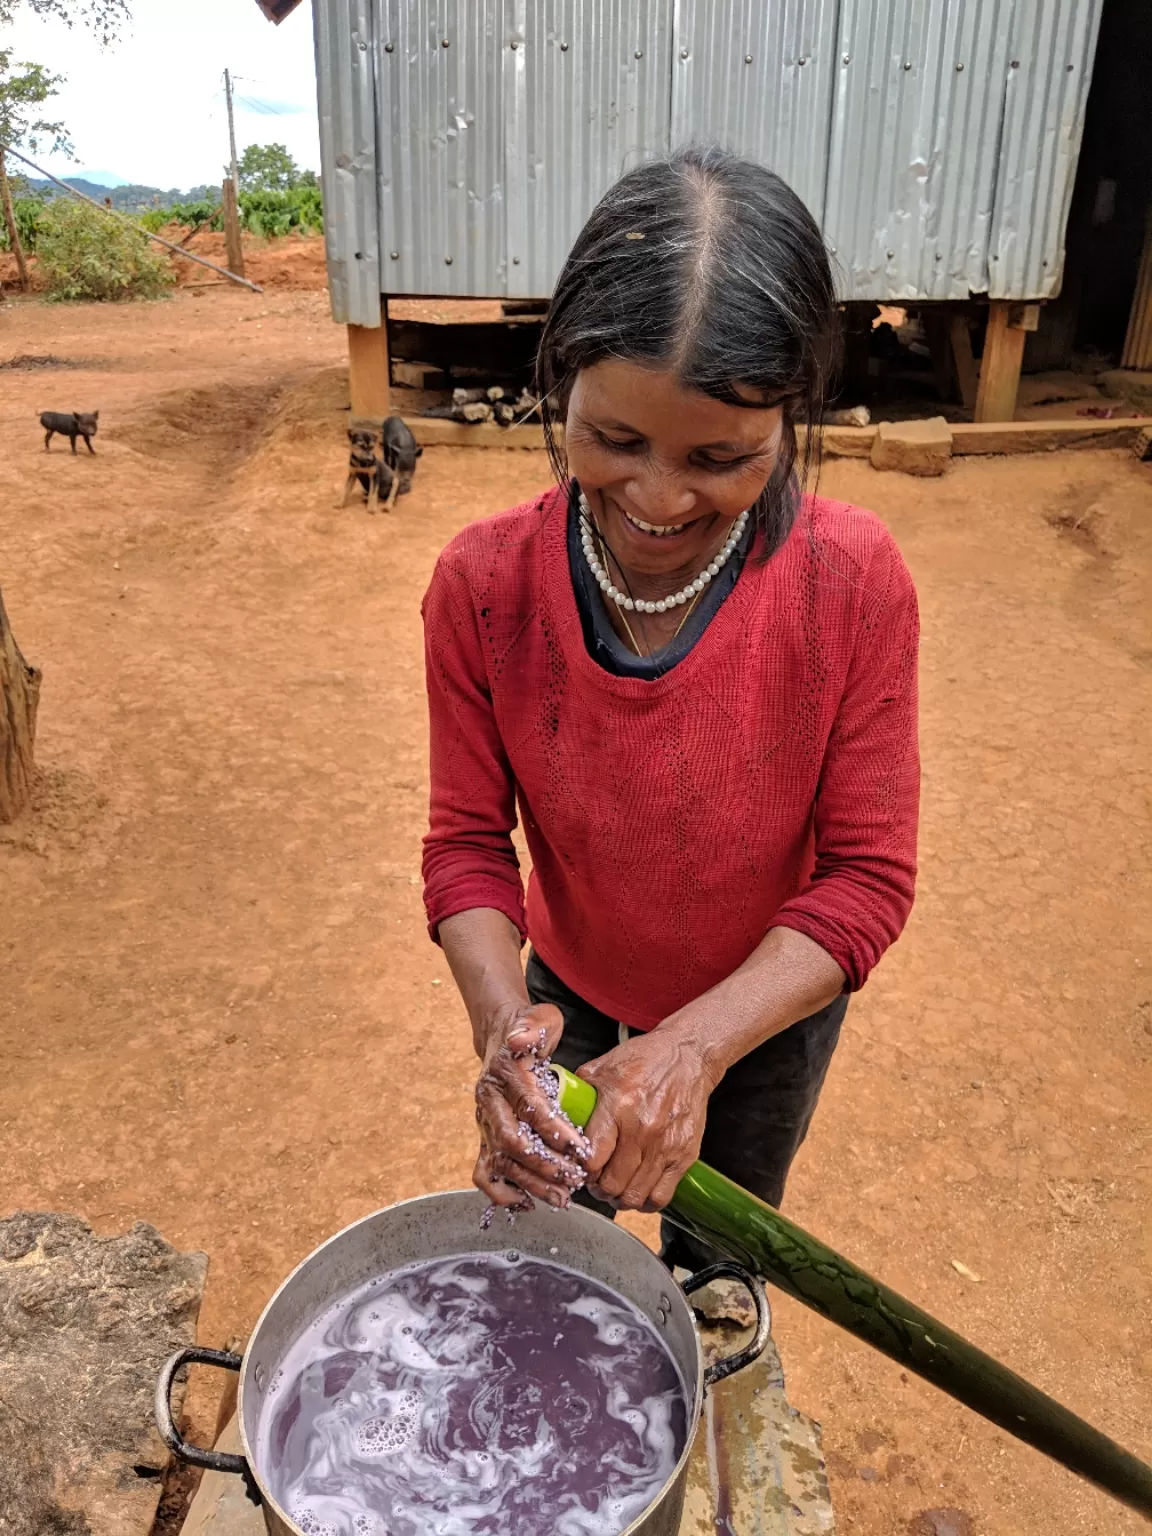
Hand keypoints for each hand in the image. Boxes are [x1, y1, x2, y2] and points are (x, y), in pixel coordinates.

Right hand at [472, 1002, 590, 1209]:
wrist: (502, 1035)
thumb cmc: (530, 1030)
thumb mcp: (539, 1019)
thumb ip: (534, 1027)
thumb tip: (521, 1039)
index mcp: (505, 1073)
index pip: (530, 1108)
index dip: (555, 1131)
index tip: (582, 1149)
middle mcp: (489, 1101)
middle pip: (512, 1142)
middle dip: (545, 1165)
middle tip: (575, 1178)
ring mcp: (485, 1122)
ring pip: (500, 1163)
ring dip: (530, 1184)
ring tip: (562, 1198)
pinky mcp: (485, 1137)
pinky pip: (484, 1173)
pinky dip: (502, 1193)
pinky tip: (527, 1202)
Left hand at [577, 1030, 718, 1211]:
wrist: (687, 1056)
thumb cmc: (644, 1060)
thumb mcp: (601, 1068)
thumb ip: (576, 1097)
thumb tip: (554, 1118)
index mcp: (618, 1106)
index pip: (591, 1160)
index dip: (580, 1170)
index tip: (579, 1166)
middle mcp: (643, 1129)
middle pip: (612, 1184)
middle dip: (597, 1188)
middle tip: (595, 1180)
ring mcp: (666, 1145)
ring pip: (635, 1196)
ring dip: (619, 1198)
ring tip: (615, 1186)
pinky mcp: (685, 1155)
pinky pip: (661, 1196)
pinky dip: (645, 1201)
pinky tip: (637, 1188)